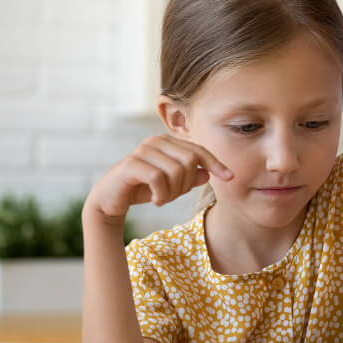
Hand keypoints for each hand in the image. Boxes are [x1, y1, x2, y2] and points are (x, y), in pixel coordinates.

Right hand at [84, 134, 232, 223]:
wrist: (112, 199)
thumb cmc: (145, 189)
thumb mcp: (173, 186)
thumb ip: (190, 178)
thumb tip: (207, 174)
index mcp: (168, 143)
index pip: (199, 150)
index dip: (216, 164)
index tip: (231, 178)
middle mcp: (156, 142)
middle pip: (190, 161)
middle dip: (186, 184)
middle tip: (173, 195)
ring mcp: (142, 150)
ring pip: (176, 171)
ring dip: (172, 192)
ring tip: (162, 198)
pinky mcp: (131, 164)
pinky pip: (158, 179)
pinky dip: (161, 194)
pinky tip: (155, 200)